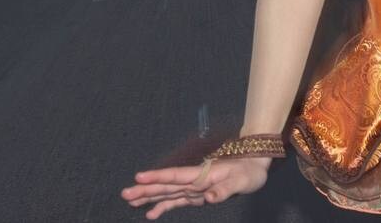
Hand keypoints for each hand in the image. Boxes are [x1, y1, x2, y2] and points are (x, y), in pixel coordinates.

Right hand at [121, 156, 268, 217]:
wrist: (255, 165)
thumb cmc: (249, 172)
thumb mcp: (241, 182)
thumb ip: (224, 190)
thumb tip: (209, 198)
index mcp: (202, 174)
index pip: (175, 176)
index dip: (158, 177)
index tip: (139, 178)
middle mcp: (194, 180)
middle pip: (166, 184)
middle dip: (145, 189)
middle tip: (125, 193)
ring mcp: (194, 187)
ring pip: (167, 192)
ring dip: (149, 196)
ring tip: (130, 201)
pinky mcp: (197, 195)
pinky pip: (176, 201)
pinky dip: (163, 206)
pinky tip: (150, 213)